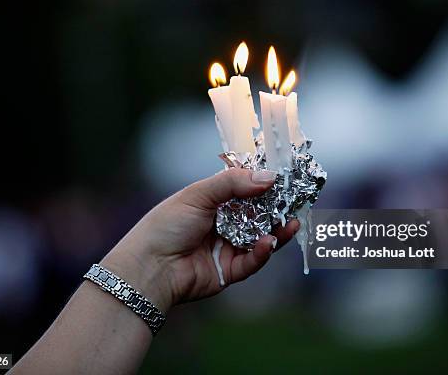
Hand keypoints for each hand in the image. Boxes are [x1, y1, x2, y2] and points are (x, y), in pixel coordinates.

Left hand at [101, 168, 299, 311]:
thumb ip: (234, 183)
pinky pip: (251, 261)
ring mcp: (227, 247)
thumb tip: (270, 177)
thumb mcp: (199, 194)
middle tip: (297, 201)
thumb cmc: (166, 225)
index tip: (286, 176)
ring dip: (277, 231)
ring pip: (260, 238)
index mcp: (214, 201)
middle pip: (258, 215)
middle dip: (277, 209)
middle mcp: (223, 223)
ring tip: (292, 223)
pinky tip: (268, 242)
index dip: (265, 184)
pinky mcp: (229, 270)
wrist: (149, 267)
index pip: (246, 190)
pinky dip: (262, 252)